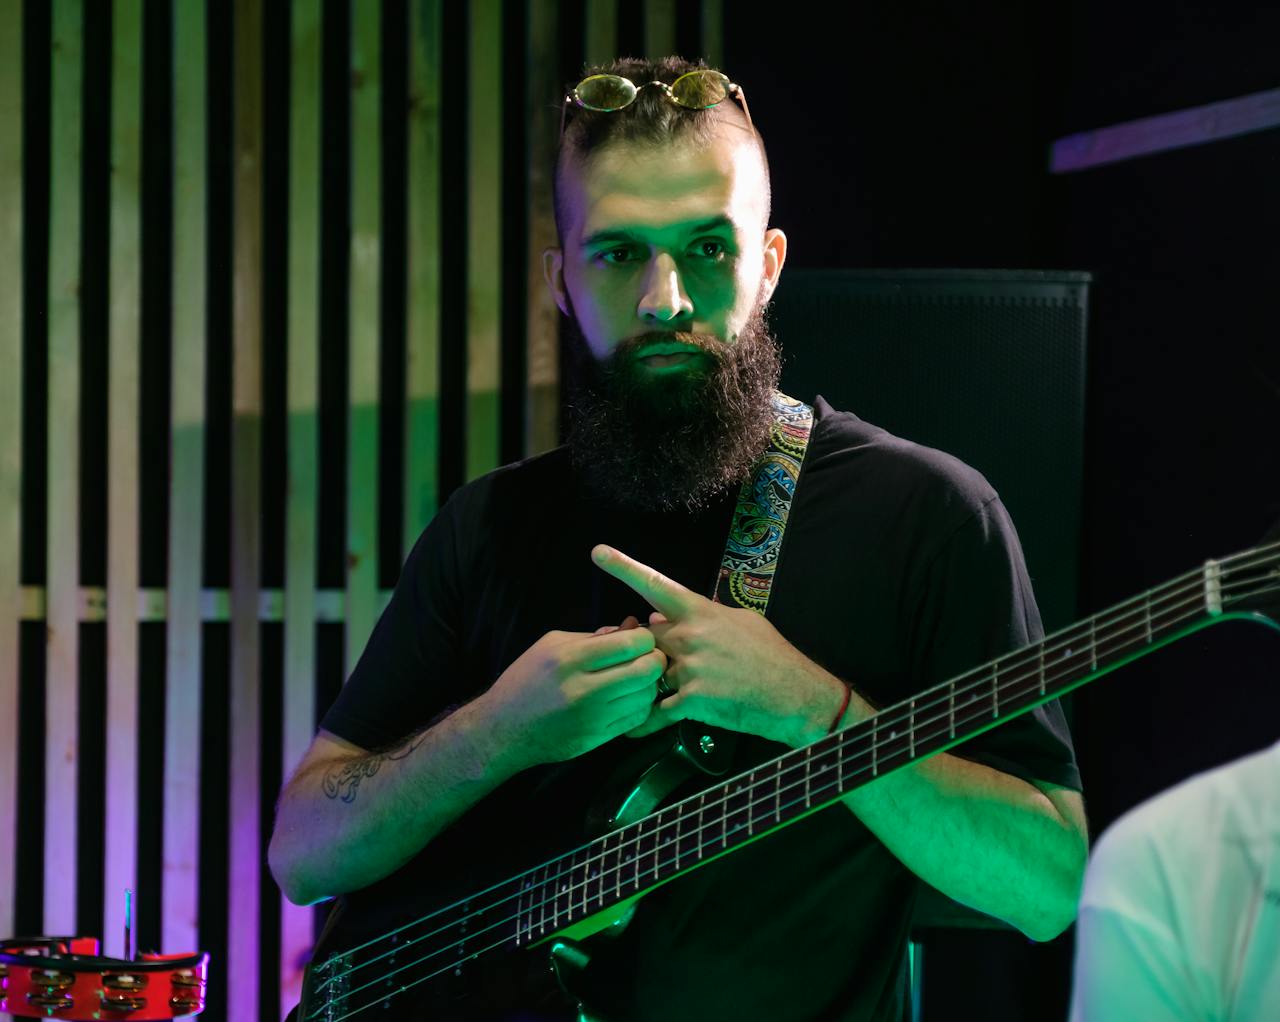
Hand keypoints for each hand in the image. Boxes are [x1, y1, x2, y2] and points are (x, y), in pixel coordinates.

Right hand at [480, 623, 667, 768]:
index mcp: (570, 659)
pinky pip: (637, 719)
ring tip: (639, 677)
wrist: (503, 730)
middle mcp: (584, 689)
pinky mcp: (597, 739)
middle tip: (649, 657)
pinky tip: (630, 697)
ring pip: (646, 697)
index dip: (645, 639)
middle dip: (656, 660)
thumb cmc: (526, 680)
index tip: (641, 639)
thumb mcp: (552, 645)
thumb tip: (632, 625)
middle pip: (646, 670)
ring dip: (650, 684)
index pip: (630, 644)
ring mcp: (593, 718)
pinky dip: (641, 705)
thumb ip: (594, 636)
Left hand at [590, 544, 848, 746]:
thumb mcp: (742, 621)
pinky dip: (643, 721)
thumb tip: (665, 613)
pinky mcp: (692, 700)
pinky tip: (634, 729)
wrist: (795, 695)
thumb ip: (703, 616)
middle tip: (650, 661)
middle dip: (642, 649)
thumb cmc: (772, 655)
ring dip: (649, 681)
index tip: (598, 553)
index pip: (655, 584)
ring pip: (647, 671)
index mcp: (701, 612)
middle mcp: (690, 636)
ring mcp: (689, 668)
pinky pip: (654, 711)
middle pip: (643, 636)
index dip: (624, 567)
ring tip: (665, 693)